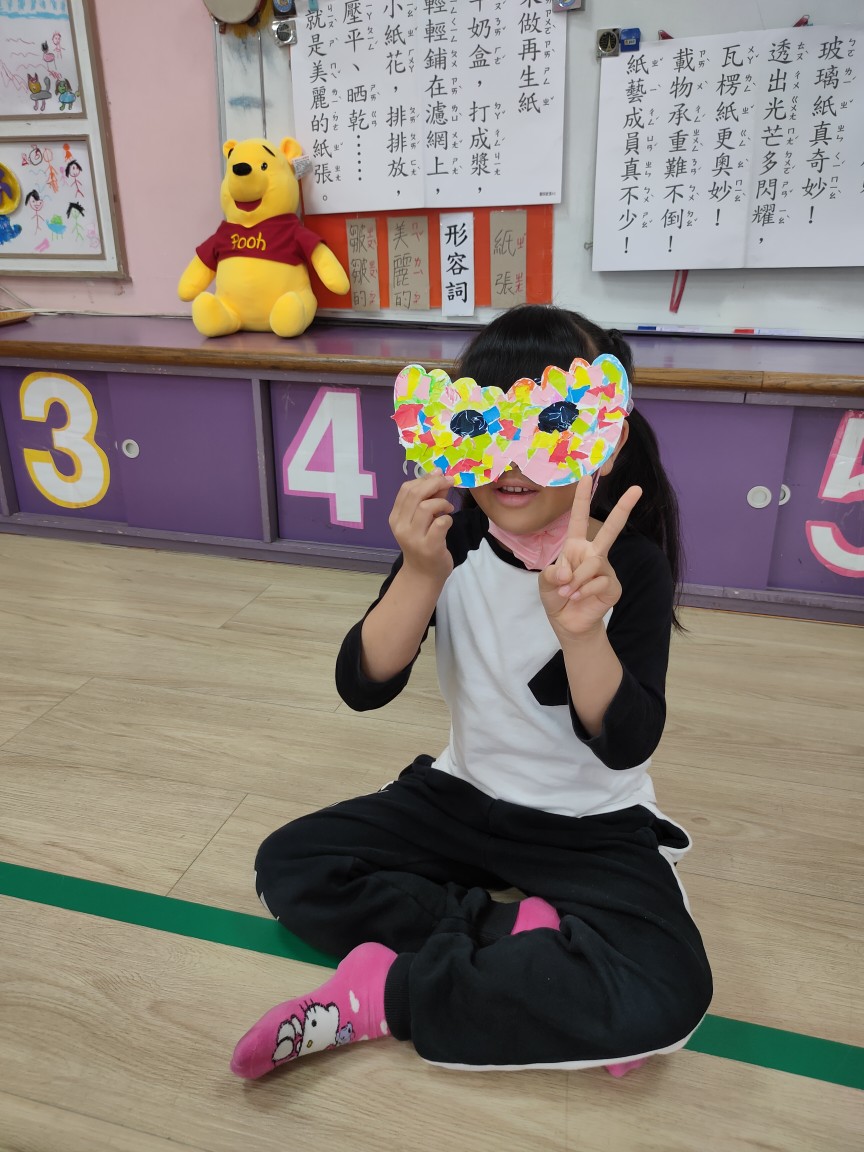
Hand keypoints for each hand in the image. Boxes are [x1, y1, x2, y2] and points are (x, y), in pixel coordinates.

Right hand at [389, 472, 455, 584]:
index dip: (425, 478)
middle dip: (435, 483)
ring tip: (448, 508)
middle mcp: (401, 526)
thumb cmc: (423, 544)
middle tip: (449, 482)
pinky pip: (440, 523)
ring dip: (442, 503)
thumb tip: (440, 476)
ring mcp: (413, 537)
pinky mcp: (429, 546)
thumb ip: (430, 498)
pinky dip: (447, 518)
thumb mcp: (422, 520)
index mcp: (396, 517)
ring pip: (426, 507)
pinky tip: (448, 521)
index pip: (406, 489)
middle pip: (415, 494)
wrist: (423, 575)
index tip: (439, 475)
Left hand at [539, 476, 641, 638]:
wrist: (568, 622)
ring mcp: (605, 569)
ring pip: (593, 563)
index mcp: (575, 546)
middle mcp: (593, 553)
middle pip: (611, 529)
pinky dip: (582, 590)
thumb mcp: (545, 583)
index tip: (586, 476)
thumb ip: (552, 574)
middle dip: (624, 508)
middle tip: (638, 488)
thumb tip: (567, 574)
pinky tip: (577, 597)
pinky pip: (598, 581)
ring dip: (575, 579)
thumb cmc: (556, 596)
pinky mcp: (612, 585)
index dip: (582, 498)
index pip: (579, 518)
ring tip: (567, 591)